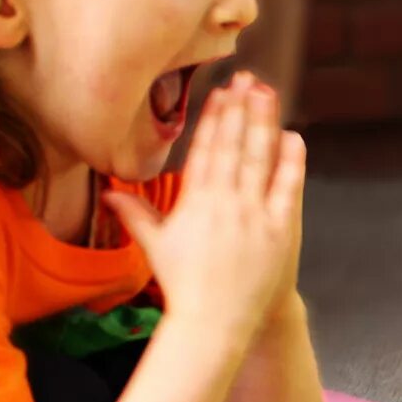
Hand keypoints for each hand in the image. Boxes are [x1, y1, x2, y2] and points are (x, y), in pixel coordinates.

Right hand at [103, 73, 305, 350]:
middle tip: (246, 78)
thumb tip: (109, 195)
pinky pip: (287, 188)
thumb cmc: (183, 286)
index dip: (215, 118)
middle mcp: (225, 203)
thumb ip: (136, 216)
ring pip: (261, 159)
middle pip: (235, 146)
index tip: (221, 92)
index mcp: (196, 203)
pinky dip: (291, 161)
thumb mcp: (156, 247)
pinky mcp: (279, 231)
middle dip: (240, 109)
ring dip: (264, 123)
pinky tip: (293, 136)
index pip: (207, 150)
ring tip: (267, 93)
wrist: (215, 323)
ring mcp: (254, 215)